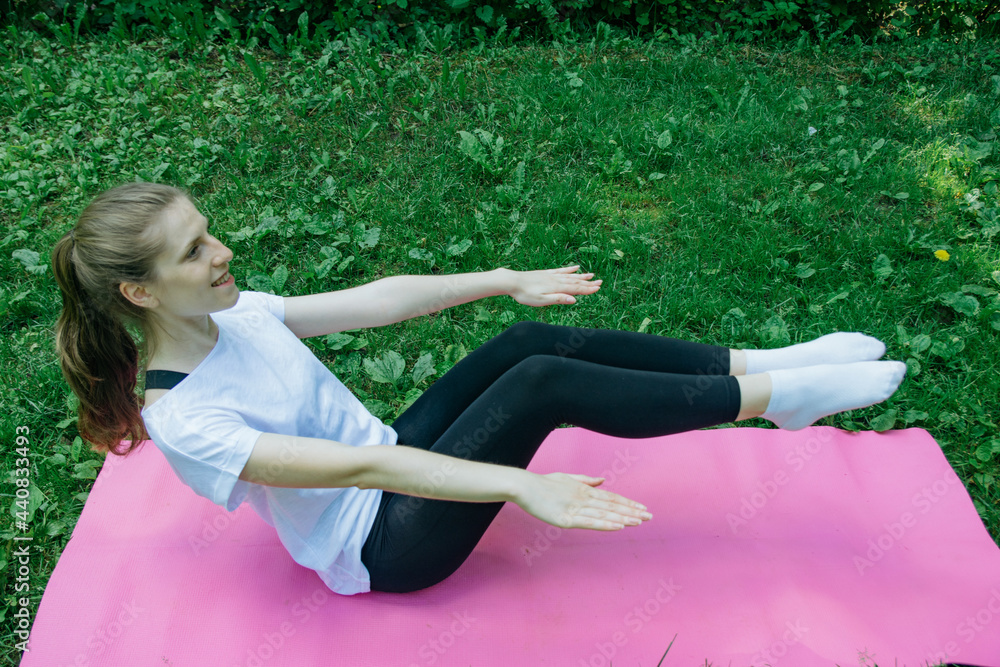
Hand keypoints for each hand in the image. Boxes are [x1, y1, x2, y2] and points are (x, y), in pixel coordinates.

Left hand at [508, 265, 601, 306]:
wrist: (512, 282)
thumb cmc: (525, 294)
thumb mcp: (541, 300)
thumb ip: (558, 299)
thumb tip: (574, 299)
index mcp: (556, 288)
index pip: (575, 289)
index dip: (587, 289)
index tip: (598, 289)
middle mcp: (556, 280)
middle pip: (575, 281)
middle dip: (588, 283)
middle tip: (600, 282)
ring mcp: (551, 276)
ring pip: (570, 276)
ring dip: (581, 276)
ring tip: (591, 275)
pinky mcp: (545, 274)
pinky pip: (561, 271)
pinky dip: (569, 269)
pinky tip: (575, 267)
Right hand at [515, 471, 651, 530]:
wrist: (524, 486)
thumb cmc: (543, 483)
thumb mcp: (566, 478)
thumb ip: (585, 480)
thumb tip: (602, 480)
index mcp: (584, 489)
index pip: (611, 497)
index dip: (628, 503)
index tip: (642, 508)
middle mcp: (584, 498)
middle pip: (612, 506)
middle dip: (632, 512)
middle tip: (649, 516)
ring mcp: (576, 508)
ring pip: (605, 513)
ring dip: (623, 518)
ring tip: (639, 522)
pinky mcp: (566, 519)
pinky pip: (590, 522)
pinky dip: (606, 524)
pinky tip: (618, 526)